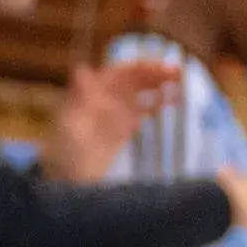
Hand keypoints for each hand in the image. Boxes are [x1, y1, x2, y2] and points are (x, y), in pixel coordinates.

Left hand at [44, 60, 177, 180]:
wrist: (69, 178)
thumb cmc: (65, 151)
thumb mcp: (69, 125)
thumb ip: (78, 99)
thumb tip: (81, 69)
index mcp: (89, 93)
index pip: (118, 72)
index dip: (141, 67)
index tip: (163, 68)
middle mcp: (102, 97)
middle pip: (131, 79)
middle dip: (154, 74)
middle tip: (180, 73)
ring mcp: (113, 112)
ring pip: (139, 91)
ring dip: (159, 84)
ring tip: (182, 83)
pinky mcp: (122, 127)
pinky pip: (143, 109)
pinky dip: (158, 103)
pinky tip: (175, 100)